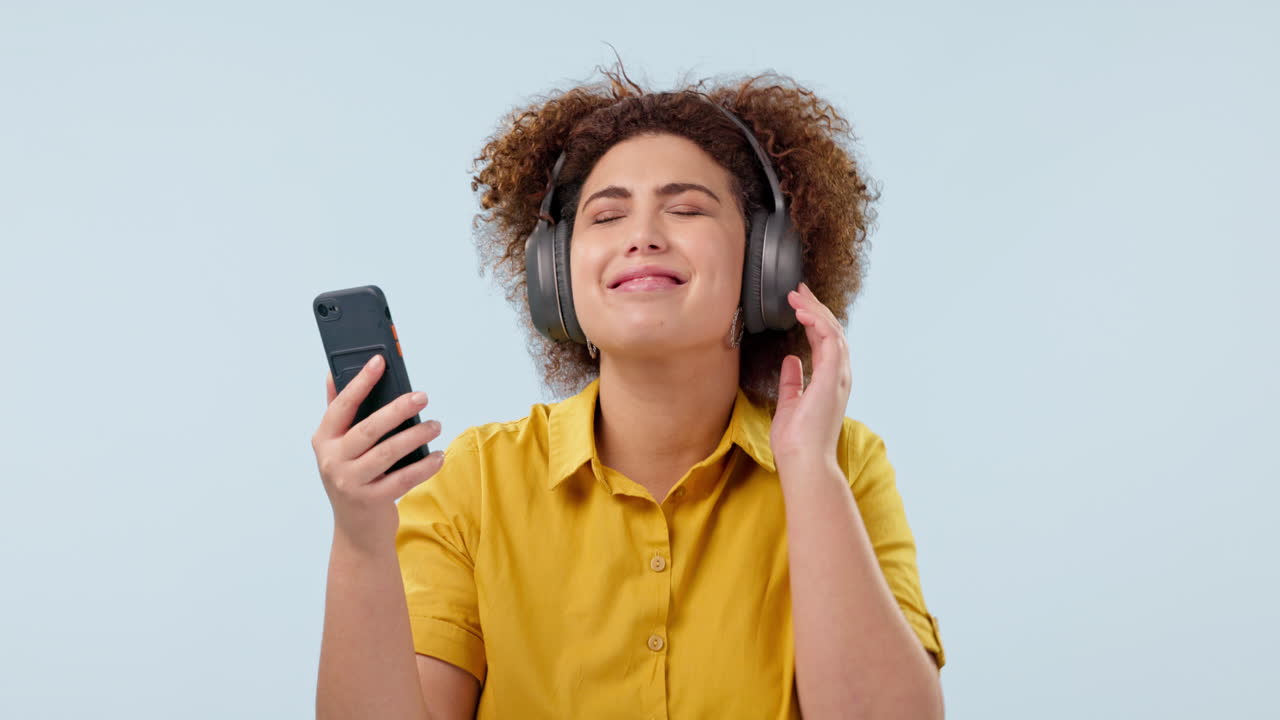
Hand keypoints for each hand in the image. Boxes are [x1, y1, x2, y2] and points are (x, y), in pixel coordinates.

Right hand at [311, 353, 444, 553]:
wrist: (356, 530)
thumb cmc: (352, 477)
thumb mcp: (339, 446)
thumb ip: (337, 411)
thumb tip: (333, 371)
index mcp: (324, 440)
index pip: (342, 406)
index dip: (360, 382)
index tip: (379, 360)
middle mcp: (332, 461)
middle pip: (368, 429)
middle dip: (397, 410)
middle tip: (422, 397)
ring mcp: (350, 483)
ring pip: (388, 453)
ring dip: (416, 436)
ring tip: (436, 425)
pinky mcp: (370, 501)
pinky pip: (403, 479)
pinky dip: (424, 466)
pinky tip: (439, 456)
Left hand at [769, 281, 851, 473]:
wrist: (803, 461)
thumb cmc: (796, 441)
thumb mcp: (790, 404)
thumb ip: (793, 381)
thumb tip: (791, 361)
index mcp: (829, 382)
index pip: (824, 342)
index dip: (813, 320)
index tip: (798, 304)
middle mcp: (838, 377)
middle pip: (831, 332)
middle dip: (815, 308)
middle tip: (798, 290)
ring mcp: (838, 376)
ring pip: (832, 331)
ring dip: (815, 310)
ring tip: (797, 295)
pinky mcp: (832, 377)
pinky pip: (829, 341)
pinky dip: (817, 323)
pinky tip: (803, 312)